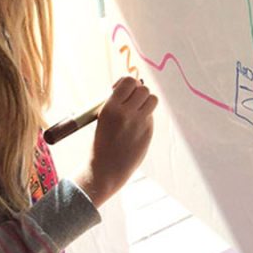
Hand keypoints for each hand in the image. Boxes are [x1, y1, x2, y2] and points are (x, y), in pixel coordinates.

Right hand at [74, 76, 157, 207]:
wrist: (105, 170)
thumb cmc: (100, 142)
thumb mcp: (102, 118)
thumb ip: (117, 103)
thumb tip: (132, 86)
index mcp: (110, 108)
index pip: (129, 82)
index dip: (127, 83)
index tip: (120, 90)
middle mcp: (127, 114)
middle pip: (143, 89)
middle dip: (137, 91)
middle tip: (130, 100)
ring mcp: (140, 123)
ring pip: (152, 99)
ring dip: (146, 101)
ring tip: (136, 109)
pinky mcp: (148, 132)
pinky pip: (151, 115)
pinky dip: (145, 115)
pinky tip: (135, 126)